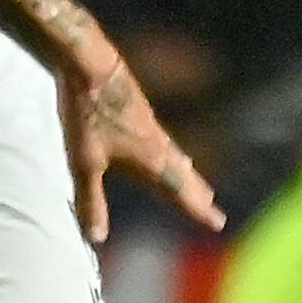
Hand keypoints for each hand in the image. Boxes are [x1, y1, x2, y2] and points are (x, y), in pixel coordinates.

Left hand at [58, 51, 224, 242]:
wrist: (87, 64)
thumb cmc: (86, 113)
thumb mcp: (84, 162)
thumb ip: (90, 200)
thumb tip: (95, 238)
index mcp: (149, 160)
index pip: (178, 192)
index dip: (196, 210)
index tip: (217, 224)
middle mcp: (156, 143)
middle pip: (182, 174)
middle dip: (197, 194)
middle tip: (214, 209)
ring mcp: (149, 124)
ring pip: (175, 154)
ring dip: (187, 173)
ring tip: (198, 182)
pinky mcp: (138, 110)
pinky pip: (163, 138)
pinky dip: (171, 151)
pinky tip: (163, 145)